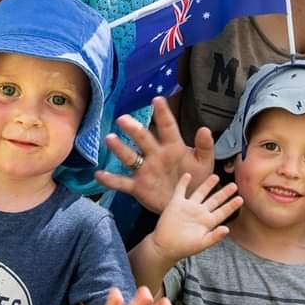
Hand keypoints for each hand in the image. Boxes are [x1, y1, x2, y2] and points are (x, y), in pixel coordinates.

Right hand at [96, 97, 214, 213]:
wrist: (188, 204)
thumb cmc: (196, 179)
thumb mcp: (204, 163)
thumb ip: (205, 147)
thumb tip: (204, 129)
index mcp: (173, 147)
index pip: (168, 127)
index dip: (163, 114)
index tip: (157, 99)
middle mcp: (155, 155)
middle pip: (143, 139)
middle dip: (134, 129)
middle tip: (123, 119)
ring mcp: (145, 170)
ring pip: (130, 158)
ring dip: (120, 149)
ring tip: (110, 139)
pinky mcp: (138, 187)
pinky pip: (122, 183)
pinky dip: (110, 180)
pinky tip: (99, 175)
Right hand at [151, 173, 241, 262]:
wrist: (165, 247)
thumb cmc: (183, 248)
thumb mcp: (201, 244)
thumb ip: (214, 237)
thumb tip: (227, 229)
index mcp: (207, 222)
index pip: (222, 212)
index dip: (231, 205)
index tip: (241, 199)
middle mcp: (199, 212)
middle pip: (214, 200)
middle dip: (224, 193)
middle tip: (234, 185)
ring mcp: (188, 207)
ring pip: (200, 193)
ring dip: (207, 185)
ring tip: (216, 176)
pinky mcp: (176, 204)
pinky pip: (180, 190)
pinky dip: (183, 183)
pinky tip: (188, 175)